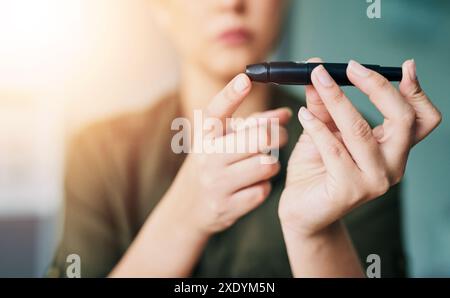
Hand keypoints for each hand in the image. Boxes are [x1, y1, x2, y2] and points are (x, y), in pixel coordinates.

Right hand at [167, 73, 290, 235]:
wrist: (186, 209)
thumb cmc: (212, 166)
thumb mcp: (222, 142)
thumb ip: (253, 125)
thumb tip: (286, 115)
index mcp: (204, 137)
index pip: (216, 112)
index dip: (231, 94)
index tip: (245, 79)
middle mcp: (208, 158)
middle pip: (259, 138)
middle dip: (278, 135)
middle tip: (280, 136)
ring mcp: (216, 183)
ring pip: (267, 165)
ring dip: (272, 164)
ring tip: (265, 163)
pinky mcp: (226, 207)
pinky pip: (262, 191)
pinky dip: (264, 186)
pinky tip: (254, 185)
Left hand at [279, 58, 440, 236]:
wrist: (301, 209)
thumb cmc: (315, 170)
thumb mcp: (323, 131)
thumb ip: (324, 105)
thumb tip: (319, 71)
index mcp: (393, 149)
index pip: (422, 119)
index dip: (417, 91)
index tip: (405, 66)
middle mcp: (392, 166)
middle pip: (402, 120)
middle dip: (376, 87)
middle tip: (351, 67)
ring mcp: (374, 180)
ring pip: (362, 131)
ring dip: (337, 100)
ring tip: (316, 81)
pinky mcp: (350, 191)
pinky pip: (334, 149)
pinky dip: (317, 127)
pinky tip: (303, 115)